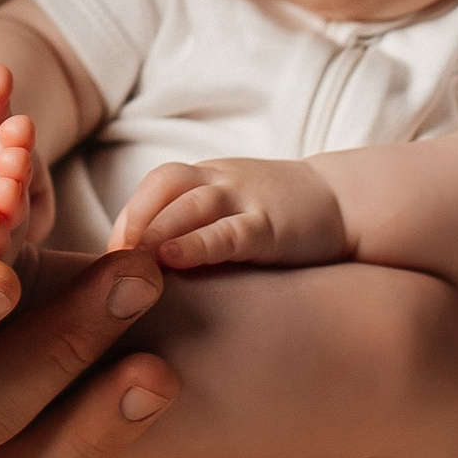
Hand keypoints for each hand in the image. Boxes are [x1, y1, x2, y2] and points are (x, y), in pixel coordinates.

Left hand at [110, 154, 351, 268]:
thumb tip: (144, 278)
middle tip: (108, 264)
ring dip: (153, 229)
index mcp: (209, 179)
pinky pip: (228, 230)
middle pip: (163, 185)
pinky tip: (172, 259)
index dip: (128, 218)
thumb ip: (196, 233)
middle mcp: (223, 182)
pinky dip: (196, 242)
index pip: (156, 187)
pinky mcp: (271, 225)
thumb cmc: (282, 221)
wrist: (350, 204)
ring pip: (190, 203)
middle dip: (132, 221)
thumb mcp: (233, 214)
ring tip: (128, 261)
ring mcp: (247, 200)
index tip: (108, 260)